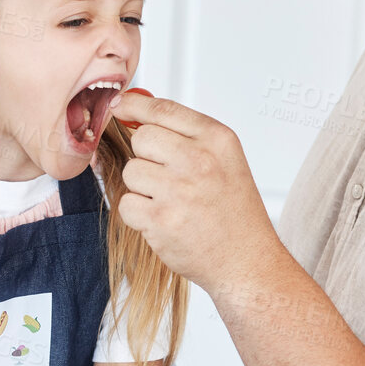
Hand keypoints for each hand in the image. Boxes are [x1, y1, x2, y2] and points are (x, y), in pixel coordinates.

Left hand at [113, 91, 284, 298]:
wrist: (246, 260)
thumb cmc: (234, 212)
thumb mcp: (224, 160)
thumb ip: (185, 135)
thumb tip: (136, 112)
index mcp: (217, 140)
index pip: (162, 109)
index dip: (133, 105)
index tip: (118, 106)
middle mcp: (198, 160)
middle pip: (141, 138)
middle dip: (146, 156)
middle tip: (167, 177)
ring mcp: (178, 190)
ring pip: (131, 171)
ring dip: (142, 188)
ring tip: (170, 202)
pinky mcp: (160, 219)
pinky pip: (126, 203)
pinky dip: (138, 214)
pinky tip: (163, 220)